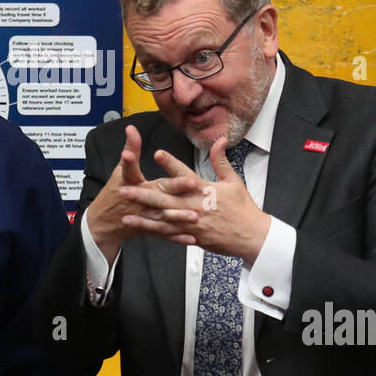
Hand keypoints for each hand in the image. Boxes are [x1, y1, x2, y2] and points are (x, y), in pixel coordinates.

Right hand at [85, 125, 198, 263]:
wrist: (103, 223)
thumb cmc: (114, 193)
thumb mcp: (120, 170)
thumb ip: (130, 149)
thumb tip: (131, 128)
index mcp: (131, 184)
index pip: (137, 172)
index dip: (142, 166)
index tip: (156, 159)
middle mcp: (138, 201)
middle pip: (157, 196)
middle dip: (174, 191)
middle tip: (190, 184)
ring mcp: (143, 217)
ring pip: (163, 218)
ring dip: (179, 218)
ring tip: (195, 216)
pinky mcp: (148, 229)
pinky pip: (164, 235)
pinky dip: (177, 238)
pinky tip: (192, 238)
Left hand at [117, 138, 270, 266]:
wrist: (251, 236)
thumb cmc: (243, 208)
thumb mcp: (234, 181)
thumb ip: (221, 160)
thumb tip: (220, 139)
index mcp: (205, 189)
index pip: (184, 173)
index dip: (170, 163)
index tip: (156, 153)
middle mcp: (195, 205)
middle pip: (165, 198)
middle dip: (143, 193)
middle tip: (124, 188)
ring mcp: (191, 222)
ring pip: (162, 217)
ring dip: (142, 212)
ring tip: (124, 208)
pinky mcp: (191, 235)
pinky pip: (167, 231)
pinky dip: (151, 228)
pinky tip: (136, 223)